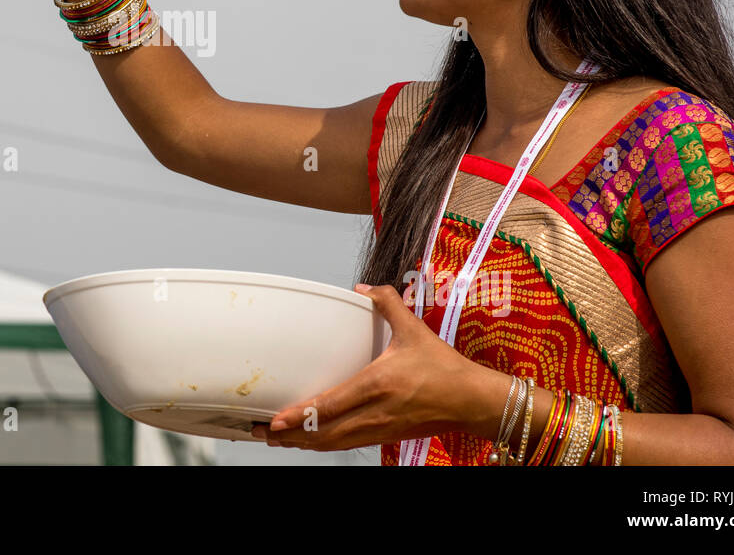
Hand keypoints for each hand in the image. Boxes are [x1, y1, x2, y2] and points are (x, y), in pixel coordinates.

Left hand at [248, 283, 494, 451]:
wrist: (472, 401)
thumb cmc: (444, 368)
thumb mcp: (414, 329)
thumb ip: (386, 303)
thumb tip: (363, 287)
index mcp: (377, 384)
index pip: (332, 405)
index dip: (301, 416)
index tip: (276, 420)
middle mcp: (375, 412)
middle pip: (324, 433)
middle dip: (290, 435)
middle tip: (260, 432)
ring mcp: (379, 429)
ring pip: (333, 444)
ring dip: (303, 444)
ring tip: (276, 439)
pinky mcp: (384, 437)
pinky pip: (347, 445)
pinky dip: (323, 446)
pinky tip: (309, 442)